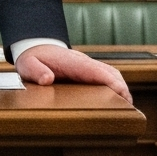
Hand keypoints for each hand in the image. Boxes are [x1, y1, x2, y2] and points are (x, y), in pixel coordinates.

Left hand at [13, 44, 131, 103]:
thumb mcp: (27, 64)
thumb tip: (47, 79)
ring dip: (121, 88)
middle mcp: (84, 62)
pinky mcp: (88, 70)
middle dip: (122, 88)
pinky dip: (115, 86)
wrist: (34, 46)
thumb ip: (36, 71)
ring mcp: (87, 65)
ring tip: (127, 108)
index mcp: (72, 62)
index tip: (122, 94)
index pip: (96, 71)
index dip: (111, 82)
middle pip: (110, 72)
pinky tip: (117, 100)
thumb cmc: (32, 58)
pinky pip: (106, 76)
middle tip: (129, 109)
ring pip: (111, 74)